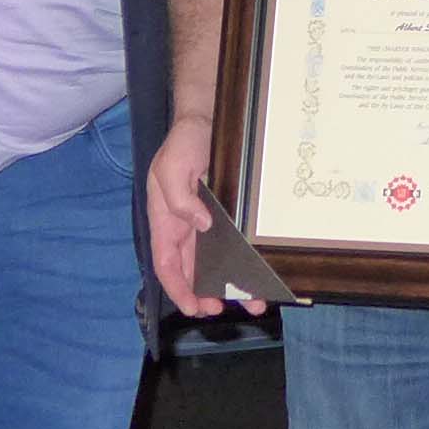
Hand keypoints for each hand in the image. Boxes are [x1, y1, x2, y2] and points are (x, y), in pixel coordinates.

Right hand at [144, 112, 258, 316]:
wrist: (210, 119)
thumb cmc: (184, 142)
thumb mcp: (171, 166)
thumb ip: (178, 198)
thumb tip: (199, 225)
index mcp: (166, 222)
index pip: (167, 265)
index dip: (178, 289)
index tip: (195, 307)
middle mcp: (186, 229)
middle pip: (193, 273)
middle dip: (207, 296)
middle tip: (226, 309)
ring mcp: (208, 226)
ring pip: (217, 265)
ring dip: (233, 286)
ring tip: (254, 303)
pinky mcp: (230, 219)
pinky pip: (236, 247)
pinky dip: (247, 265)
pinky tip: (262, 275)